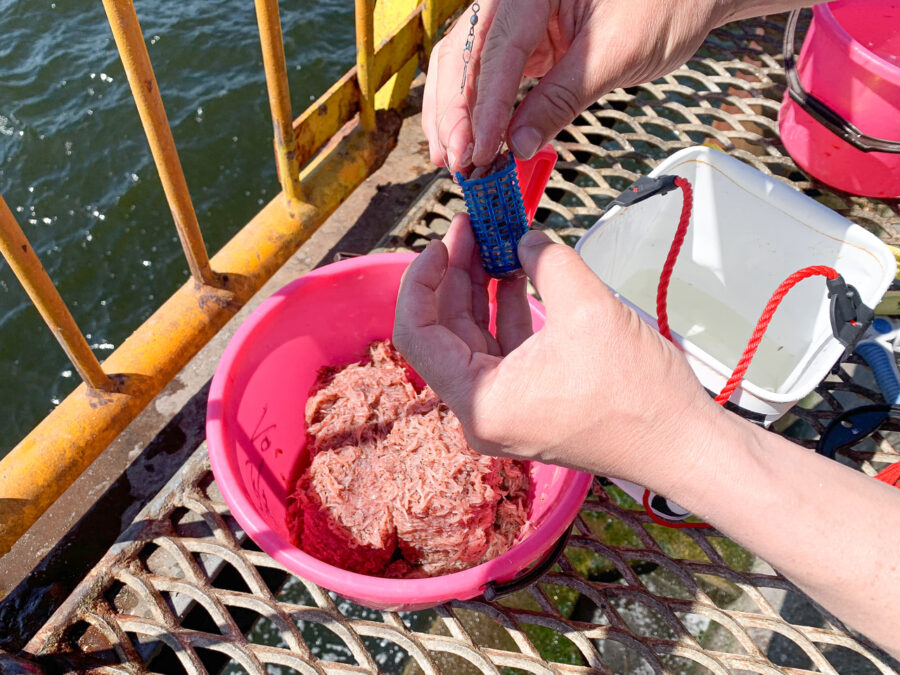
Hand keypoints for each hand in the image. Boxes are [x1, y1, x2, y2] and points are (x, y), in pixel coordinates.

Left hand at [393, 215, 722, 488]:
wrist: (681, 443)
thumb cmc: (637, 393)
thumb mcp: (587, 308)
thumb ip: (546, 261)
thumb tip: (525, 239)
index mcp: (480, 401)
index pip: (419, 334)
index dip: (421, 281)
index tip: (441, 242)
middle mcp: (482, 412)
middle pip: (446, 333)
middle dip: (456, 274)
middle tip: (470, 227)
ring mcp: (505, 410)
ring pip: (474, 338)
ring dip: (481, 288)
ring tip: (492, 240)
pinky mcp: (529, 403)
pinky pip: (503, 350)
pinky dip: (507, 311)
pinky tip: (516, 272)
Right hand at [423, 0, 727, 171]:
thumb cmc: (665, 3)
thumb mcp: (616, 55)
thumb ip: (562, 99)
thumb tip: (518, 146)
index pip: (497, 50)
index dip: (482, 106)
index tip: (478, 150)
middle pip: (463, 56)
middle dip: (454, 114)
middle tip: (457, 163)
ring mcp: (515, 17)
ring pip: (464, 66)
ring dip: (454, 115)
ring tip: (453, 159)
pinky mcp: (524, 40)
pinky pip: (488, 74)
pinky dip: (476, 110)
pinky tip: (472, 140)